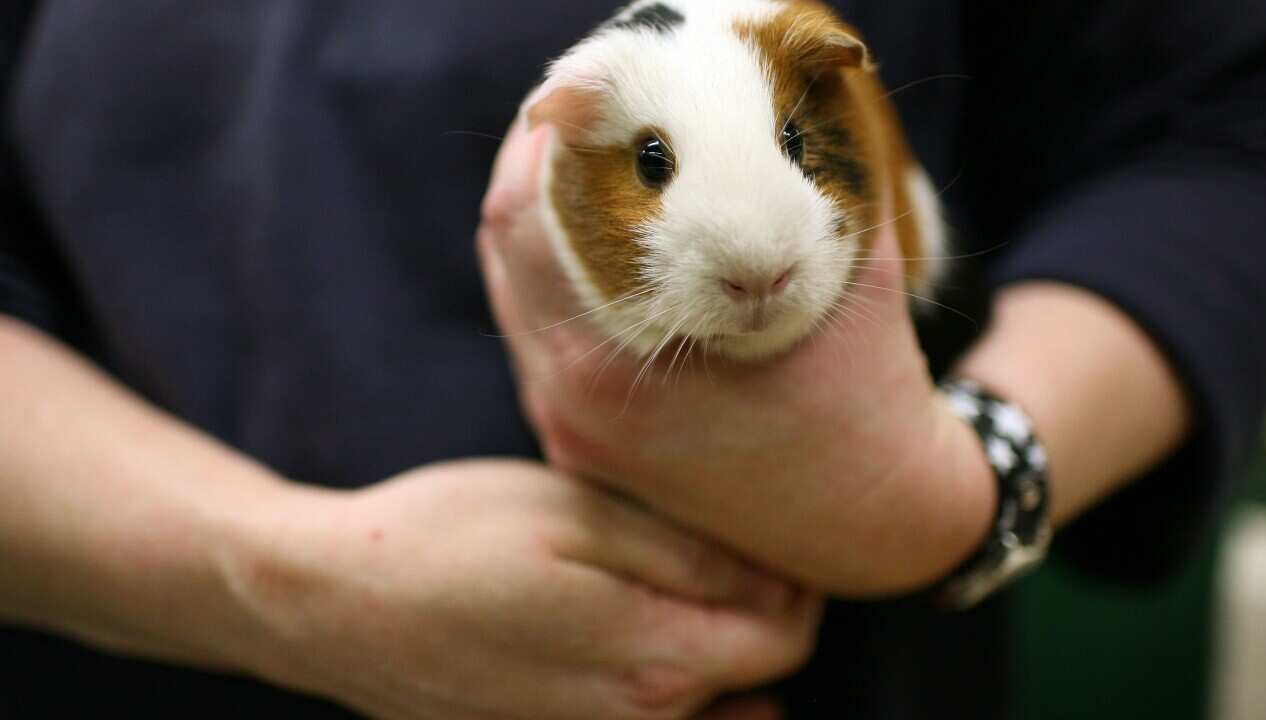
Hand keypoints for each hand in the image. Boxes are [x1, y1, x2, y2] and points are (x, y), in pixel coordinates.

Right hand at [231, 460, 818, 719]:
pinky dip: (668, 684)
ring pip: (705, 708)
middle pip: (753, 678)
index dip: (795, 578)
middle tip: (726, 539)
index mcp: (655, 661)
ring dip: (717, 648)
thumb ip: (686, 554)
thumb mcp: (578, 515)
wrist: (329, 603)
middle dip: (760, 610)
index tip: (767, 525)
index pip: (786, 639)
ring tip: (681, 579)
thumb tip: (776, 577)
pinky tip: (635, 631)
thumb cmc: (450, 538)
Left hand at [477, 122, 993, 595]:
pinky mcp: (588, 452)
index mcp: (605, 361)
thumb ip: (822, 177)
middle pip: (505, 257)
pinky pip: (544, 349)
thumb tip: (809, 94)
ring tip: (587, 179)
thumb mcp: (849, 274)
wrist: (875, 517)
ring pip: (520, 303)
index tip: (575, 99)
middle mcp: (569, 403)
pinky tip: (604, 258)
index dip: (538, 144)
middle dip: (535, 178)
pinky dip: (560, 292)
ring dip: (544, 234)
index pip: (521, 222)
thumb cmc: (867, 401)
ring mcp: (572, 434)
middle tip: (578, 125)